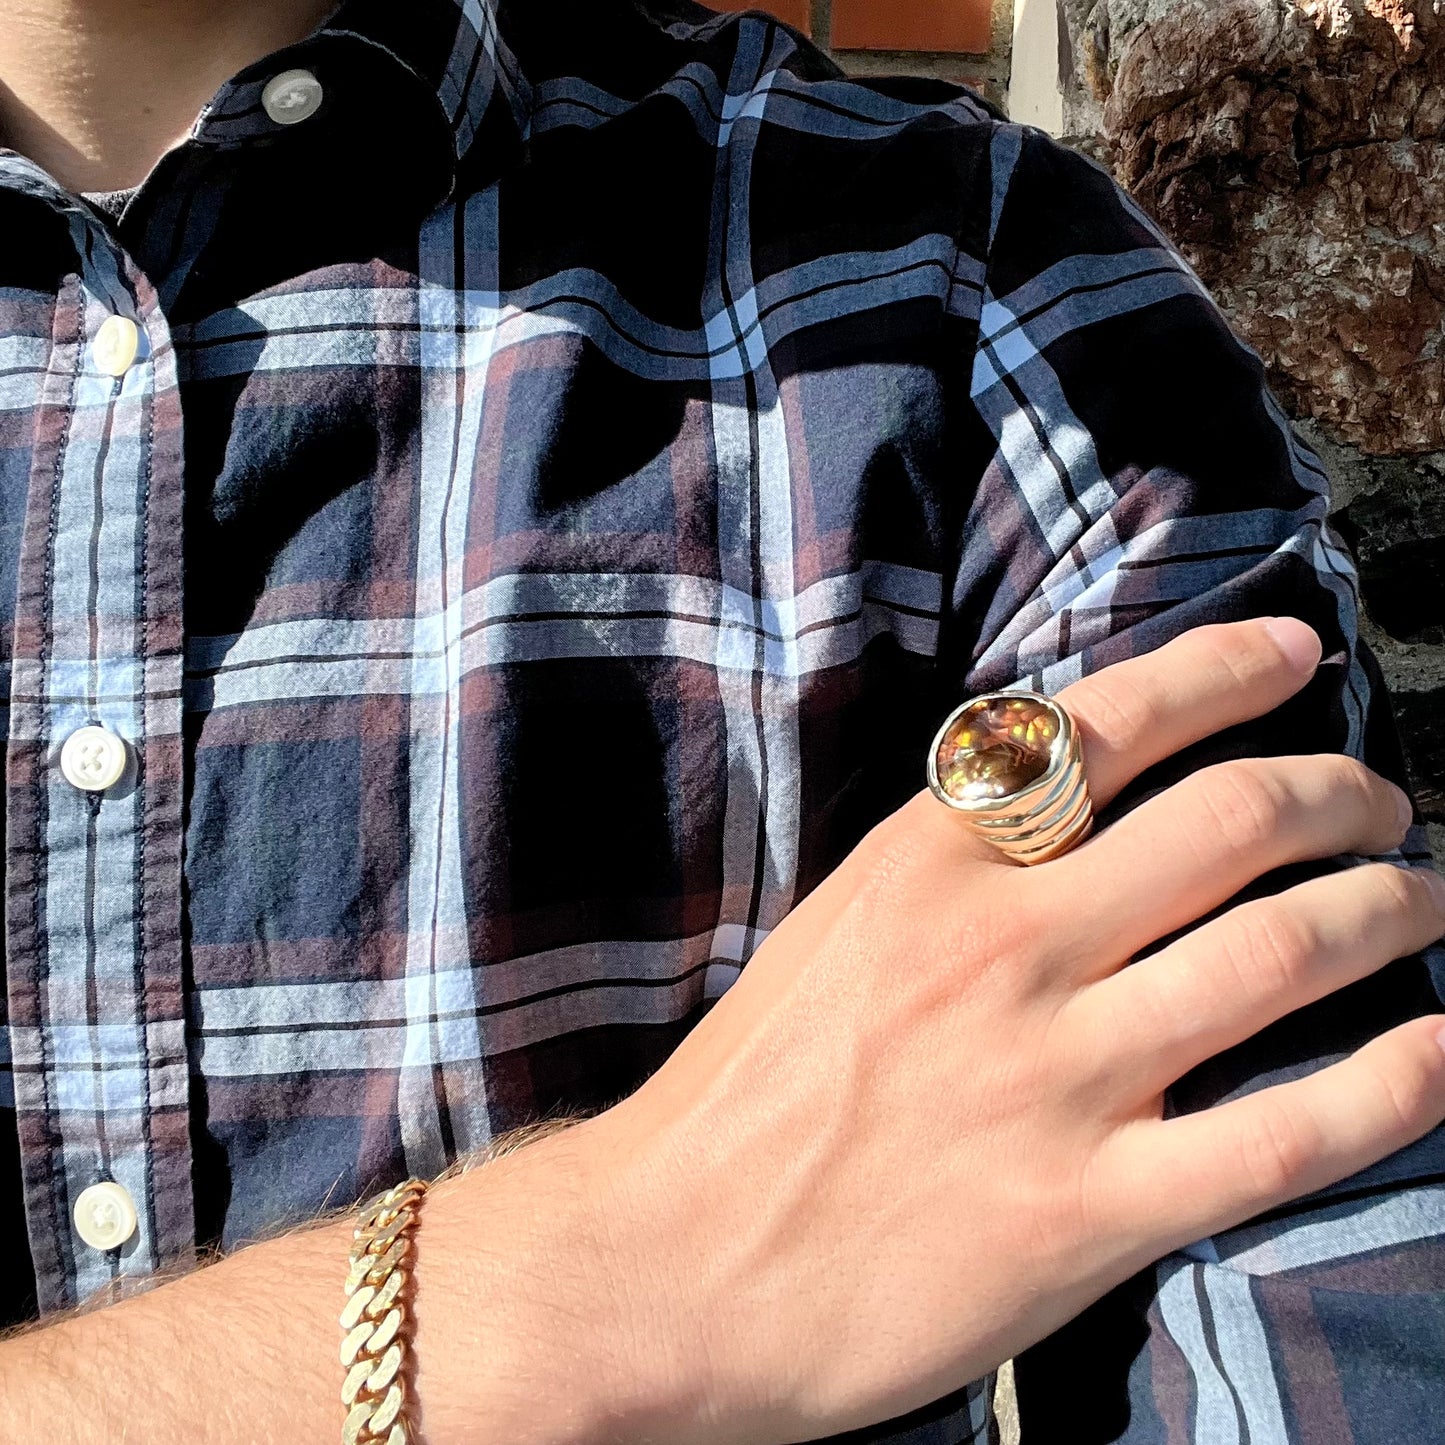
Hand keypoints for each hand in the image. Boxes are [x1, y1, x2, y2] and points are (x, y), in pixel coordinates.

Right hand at [575, 618, 1444, 1443]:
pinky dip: (1397, 1084)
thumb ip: (948, 865)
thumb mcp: (832, 929)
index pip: (1109, 723)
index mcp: (926, 864)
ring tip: (1418, 901)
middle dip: (1342, 793)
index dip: (1229, 670)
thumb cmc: (745, 1095)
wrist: (667, 1265)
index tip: (1298, 655)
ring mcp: (1052, 1077)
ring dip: (1392, 910)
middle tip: (1380, 804)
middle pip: (1234, 821)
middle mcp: (1001, 946)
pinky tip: (1437, 1053)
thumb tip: (1066, 803)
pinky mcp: (1088, 1214)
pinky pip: (1293, 1133)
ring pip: (1286, 950)